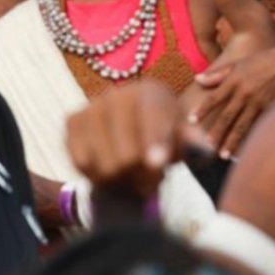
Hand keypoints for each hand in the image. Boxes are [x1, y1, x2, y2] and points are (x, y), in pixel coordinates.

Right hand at [66, 79, 206, 199]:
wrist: (132, 129)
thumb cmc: (165, 136)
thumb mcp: (185, 139)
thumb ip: (193, 144)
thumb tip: (202, 148)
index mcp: (150, 93)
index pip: (151, 120)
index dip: (154, 143)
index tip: (157, 163)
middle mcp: (116, 94)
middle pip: (126, 155)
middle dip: (143, 177)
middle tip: (153, 179)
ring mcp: (91, 106)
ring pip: (104, 166)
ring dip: (122, 181)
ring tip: (133, 175)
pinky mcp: (72, 121)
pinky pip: (82, 164)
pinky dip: (98, 175)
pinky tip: (110, 167)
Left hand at [192, 37, 274, 158]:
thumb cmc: (262, 61)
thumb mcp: (239, 63)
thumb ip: (217, 74)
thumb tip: (197, 79)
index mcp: (235, 80)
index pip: (214, 98)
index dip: (202, 110)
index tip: (190, 120)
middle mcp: (245, 93)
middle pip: (226, 116)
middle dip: (216, 132)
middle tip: (207, 145)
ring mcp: (258, 103)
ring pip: (241, 126)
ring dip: (231, 141)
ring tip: (222, 154)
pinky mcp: (271, 109)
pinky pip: (257, 127)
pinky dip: (249, 139)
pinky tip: (244, 150)